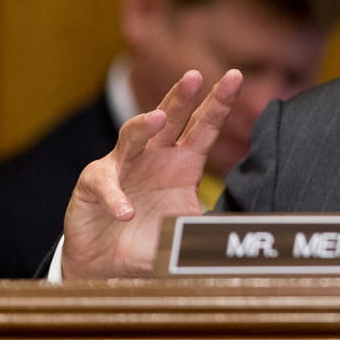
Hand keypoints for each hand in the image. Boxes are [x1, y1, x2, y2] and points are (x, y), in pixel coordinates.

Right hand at [61, 69, 242, 278]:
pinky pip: (105, 184)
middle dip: (182, 96)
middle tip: (195, 76)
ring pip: (133, 136)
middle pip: (170, 118)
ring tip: (159, 117)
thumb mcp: (189, 229)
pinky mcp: (93, 185)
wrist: (110, 263)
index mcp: (184, 161)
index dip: (218, 103)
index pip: (204, 127)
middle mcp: (154, 156)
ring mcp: (122, 166)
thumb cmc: (153, 238)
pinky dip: (115, 197)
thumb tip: (247, 231)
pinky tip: (126, 212)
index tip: (234, 76)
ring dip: (145, 125)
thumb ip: (214, 225)